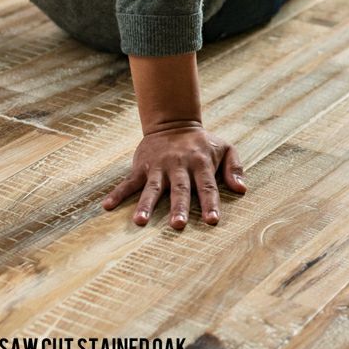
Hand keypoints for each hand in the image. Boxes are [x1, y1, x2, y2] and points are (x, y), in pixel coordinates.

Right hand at [102, 126, 246, 228]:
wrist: (173, 123)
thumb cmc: (202, 143)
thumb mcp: (225, 147)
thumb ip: (234, 168)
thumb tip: (242, 190)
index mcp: (201, 163)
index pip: (207, 186)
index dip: (210, 203)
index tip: (212, 221)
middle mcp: (179, 166)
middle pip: (179, 189)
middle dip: (179, 207)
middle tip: (178, 225)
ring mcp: (158, 167)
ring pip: (152, 187)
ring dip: (146, 204)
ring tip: (139, 221)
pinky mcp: (142, 167)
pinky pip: (129, 182)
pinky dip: (118, 193)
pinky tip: (107, 206)